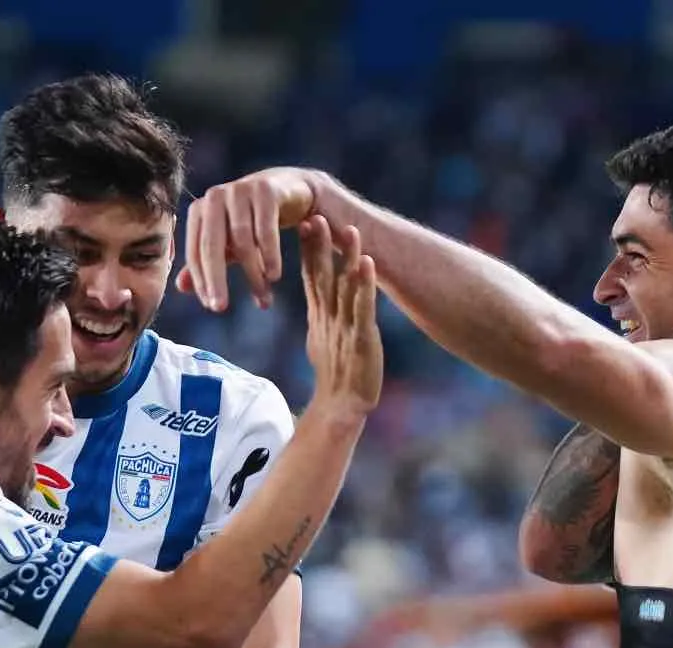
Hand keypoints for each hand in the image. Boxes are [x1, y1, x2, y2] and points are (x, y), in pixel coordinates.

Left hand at [177, 166, 325, 311]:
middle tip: (221, 308)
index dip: (201, 280)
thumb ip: (205, 262)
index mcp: (200, 211)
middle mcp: (215, 197)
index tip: (212, 306)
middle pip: (211, 245)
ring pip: (242, 241)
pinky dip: (270, 256)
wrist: (288, 190)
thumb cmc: (252, 220)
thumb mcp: (227, 243)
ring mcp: (240, 190)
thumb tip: (181, 287)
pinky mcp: (265, 190)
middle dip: (215, 279)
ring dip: (252, 274)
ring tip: (263, 298)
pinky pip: (265, 230)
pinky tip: (274, 277)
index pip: (195, 251)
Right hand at [298, 216, 382, 417]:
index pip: (310, 275)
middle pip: (321, 275)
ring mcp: (343, 326)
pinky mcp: (360, 338)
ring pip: (344, 286)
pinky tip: (367, 263)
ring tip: (349, 229)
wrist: (340, 406)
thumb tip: (315, 297)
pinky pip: (362, 307)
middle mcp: (328, 317)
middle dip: (319, 245)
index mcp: (319, 315)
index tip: (305, 221)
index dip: (308, 249)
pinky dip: (364, 285)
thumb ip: (319, 313)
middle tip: (315, 215)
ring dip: (346, 257)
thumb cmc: (334, 374)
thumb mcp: (319, 338)